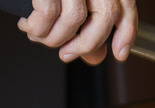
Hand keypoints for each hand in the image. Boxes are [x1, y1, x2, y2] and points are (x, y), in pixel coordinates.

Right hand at [18, 0, 137, 64]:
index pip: (124, 4)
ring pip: (75, 18)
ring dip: (54, 38)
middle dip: (87, 43)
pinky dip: (37, 28)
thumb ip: (87, 27)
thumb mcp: (70, 2)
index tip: (119, 53)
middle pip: (106, 14)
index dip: (126, 32)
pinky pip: (47, 13)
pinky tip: (28, 25)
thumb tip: (96, 56)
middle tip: (68, 54)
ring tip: (39, 36)